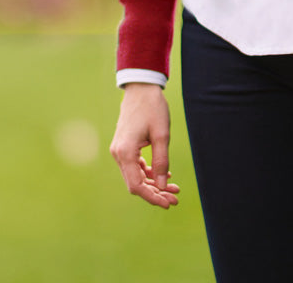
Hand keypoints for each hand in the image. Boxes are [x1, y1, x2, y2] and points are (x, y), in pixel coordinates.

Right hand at [110, 83, 179, 207]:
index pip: (136, 186)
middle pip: (135, 184)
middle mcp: (118, 154)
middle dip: (155, 193)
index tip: (168, 204)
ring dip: (153, 184)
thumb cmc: (153, 108)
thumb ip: (162, 162)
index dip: (152, 197)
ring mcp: (119, 151)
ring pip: (135, 176)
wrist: (141, 88)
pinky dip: (148, 172)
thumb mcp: (162, 135)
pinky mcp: (123, 147)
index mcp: (125, 152)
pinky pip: (135, 166)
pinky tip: (164, 174)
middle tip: (175, 198)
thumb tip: (163, 187)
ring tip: (173, 188)